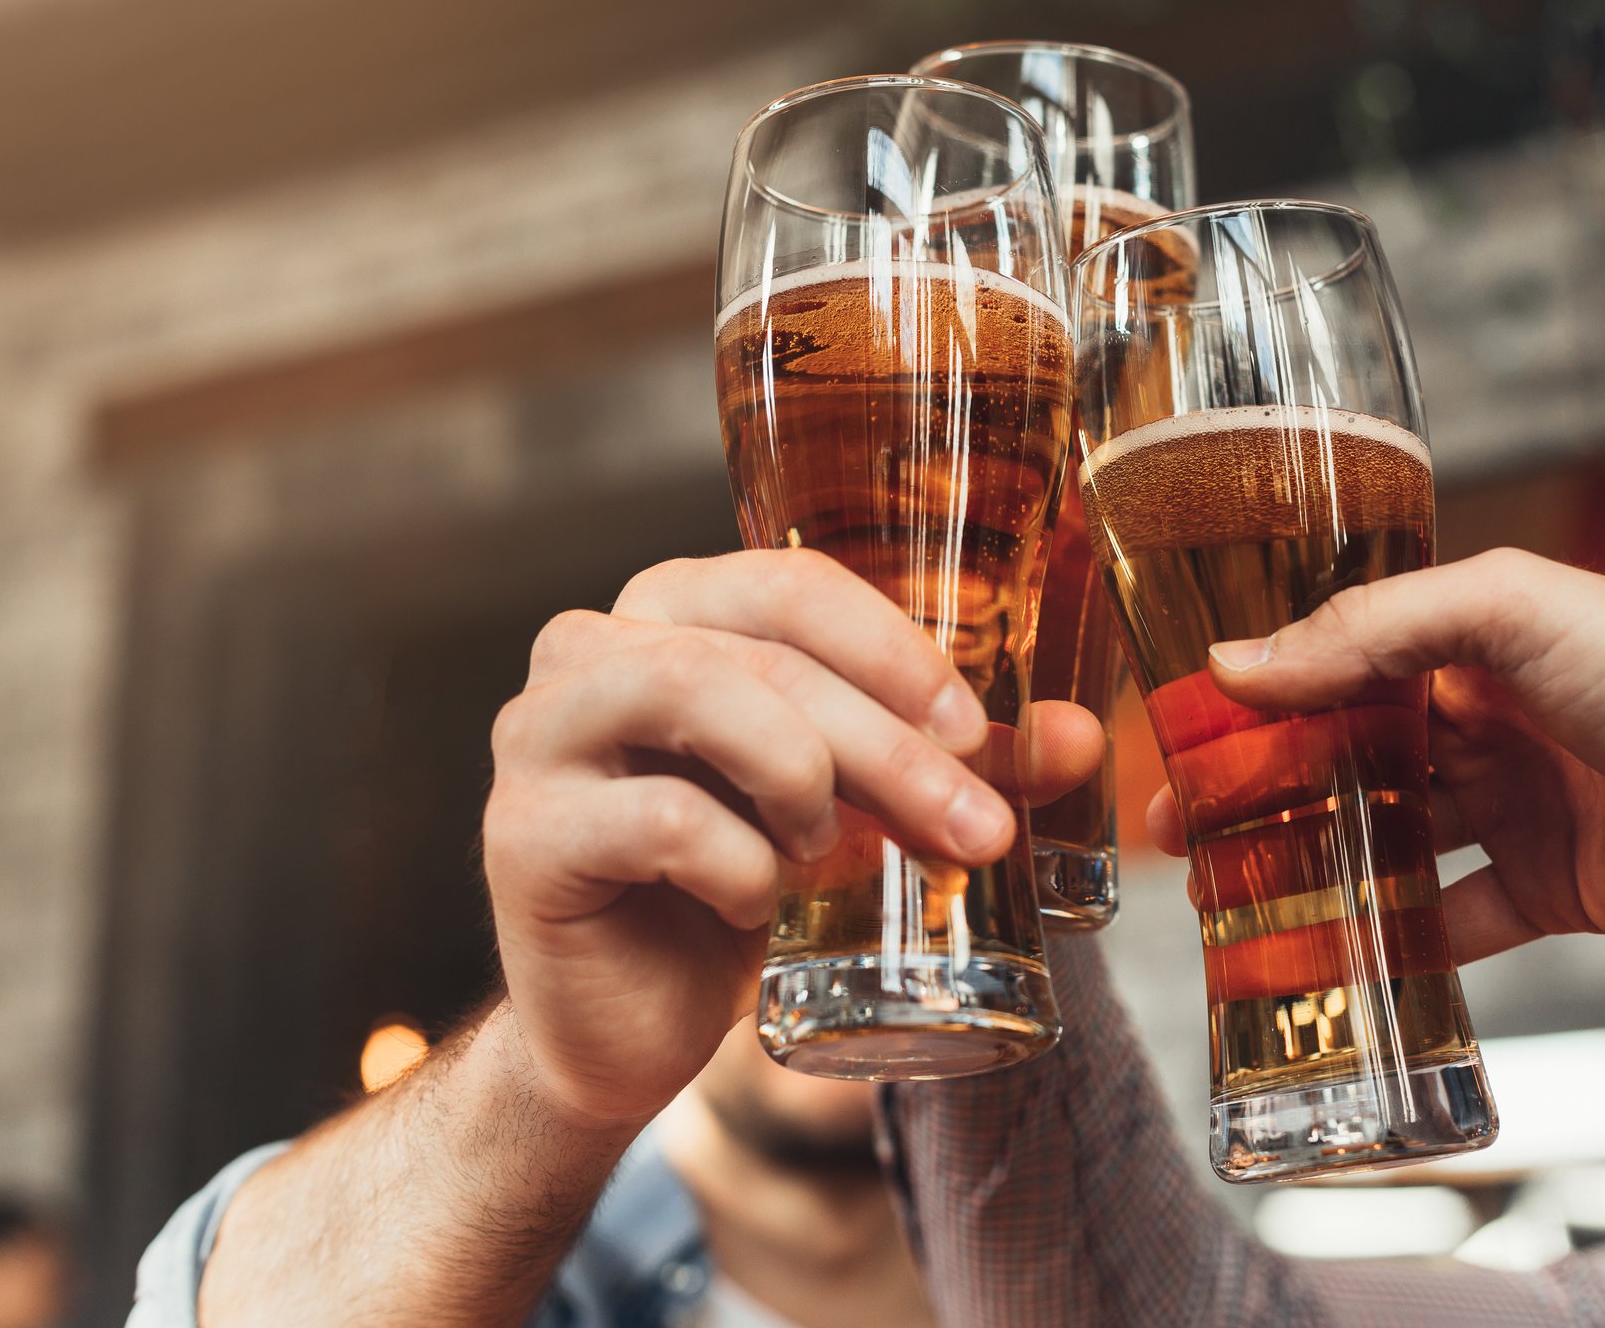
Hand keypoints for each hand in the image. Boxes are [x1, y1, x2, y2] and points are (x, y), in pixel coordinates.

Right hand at [484, 550, 1101, 1126]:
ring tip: (833, 849)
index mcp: (676, 611)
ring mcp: (542, 732)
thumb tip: (1079, 737)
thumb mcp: (861, 814)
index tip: (979, 734)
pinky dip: (737, 864)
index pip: (794, 584)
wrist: (630, 1020)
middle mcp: (592, 646)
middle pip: (763, 653)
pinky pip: (658, 817)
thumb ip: (958, 767)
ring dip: (804, 775)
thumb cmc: (741, 885)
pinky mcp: (524, 832)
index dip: (897, 649)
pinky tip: (757, 900)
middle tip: (974, 829)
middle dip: (889, 744)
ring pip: (693, 691)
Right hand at [1144, 548, 1604, 963]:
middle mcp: (1484, 722)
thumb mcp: (1504, 613)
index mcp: (1468, 644)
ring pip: (1387, 842)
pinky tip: (1329, 959)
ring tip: (1226, 899)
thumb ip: (1367, 634)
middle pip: (1346, 759)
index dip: (1257, 700)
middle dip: (1262, 792)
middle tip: (1179, 831)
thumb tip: (1236, 665)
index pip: (1335, 667)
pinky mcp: (1547, 890)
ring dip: (1312, 867)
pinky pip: (1451, 922)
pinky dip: (1394, 942)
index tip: (1180, 735)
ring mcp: (1513, 808)